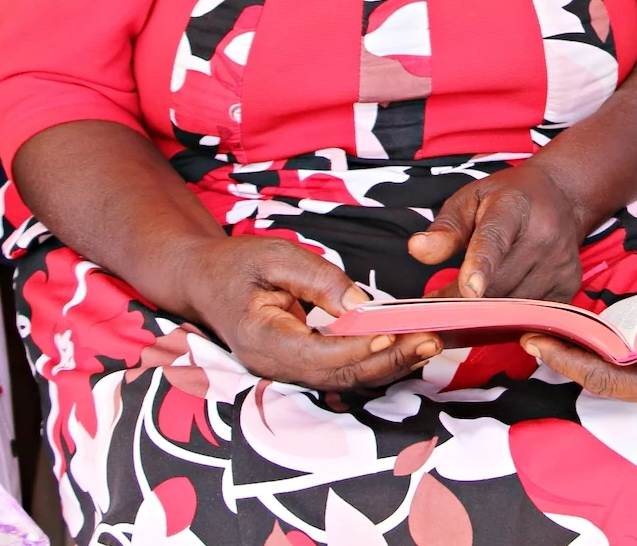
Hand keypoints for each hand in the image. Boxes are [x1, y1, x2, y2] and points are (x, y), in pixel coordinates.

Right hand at [187, 235, 440, 388]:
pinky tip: (406, 348)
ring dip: (388, 366)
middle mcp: (273, 365)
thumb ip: (319, 279)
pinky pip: (341, 372)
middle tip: (431, 340)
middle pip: (337, 375)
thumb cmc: (238, 265)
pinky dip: (375, 363)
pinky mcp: (300, 366)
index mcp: (260, 338)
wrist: (205, 282)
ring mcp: (286, 371)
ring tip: (430, 344)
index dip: (357, 348)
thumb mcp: (275, 256)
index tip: (393, 334)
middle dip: (387, 361)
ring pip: (343, 380)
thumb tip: (362, 305)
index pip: (316, 353)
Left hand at [408, 161, 586, 300]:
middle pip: (500, 284)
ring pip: (513, 307)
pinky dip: (509, 319)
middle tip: (435, 307)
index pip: (496, 238)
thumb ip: (444, 228)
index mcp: (514, 207)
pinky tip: (496, 309)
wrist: (562, 196)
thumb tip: (417, 249)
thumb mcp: (470, 200)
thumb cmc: (507, 199)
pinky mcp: (569, 284)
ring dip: (484, 314)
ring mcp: (561, 262)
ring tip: (464, 304)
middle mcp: (545, 234)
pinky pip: (531, 315)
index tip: (468, 290)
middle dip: (462, 302)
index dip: (481, 265)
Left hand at [523, 302, 636, 418]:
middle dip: (573, 356)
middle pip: (611, 376)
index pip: (606, 376)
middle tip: (539, 331)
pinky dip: (630, 344)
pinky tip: (623, 327)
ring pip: (631, 368)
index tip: (533, 339)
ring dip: (600, 350)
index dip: (567, 359)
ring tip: (567, 328)